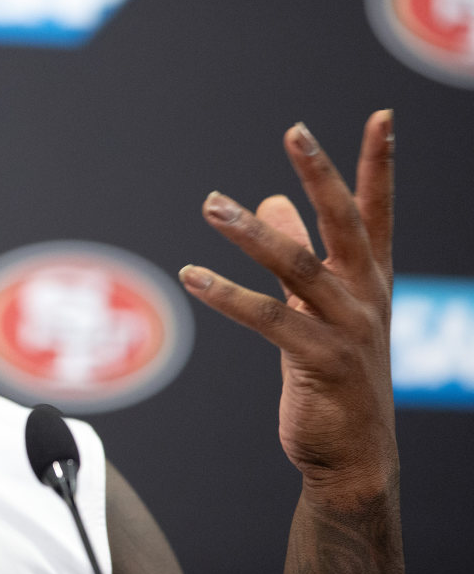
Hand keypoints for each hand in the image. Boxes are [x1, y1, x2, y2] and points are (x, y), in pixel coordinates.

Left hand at [178, 110, 396, 503]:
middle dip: (319, 174)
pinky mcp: (321, 362)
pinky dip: (228, 295)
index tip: (380, 118)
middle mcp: (367, 296)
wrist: (355, 456)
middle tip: (295, 131)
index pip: (375, 210)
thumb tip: (271, 200)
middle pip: (343, 223)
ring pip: (298, 266)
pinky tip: (192, 275)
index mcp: (370, 278)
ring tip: (212, 204)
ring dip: (251, 232)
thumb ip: (300, 251)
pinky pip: (270, 319)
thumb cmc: (334, 374)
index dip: (378, 164)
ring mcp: (349, 329)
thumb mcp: (319, 306)